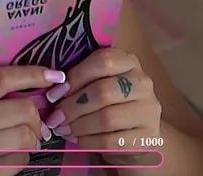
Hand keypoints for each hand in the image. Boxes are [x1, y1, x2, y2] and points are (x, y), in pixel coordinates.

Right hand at [0, 65, 66, 174]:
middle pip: (23, 108)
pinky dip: (21, 157)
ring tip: (17, 139)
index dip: (32, 74)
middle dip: (34, 115)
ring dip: (30, 138)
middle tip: (29, 120)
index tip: (52, 75)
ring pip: (27, 136)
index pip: (2, 79)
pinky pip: (21, 160)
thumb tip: (29, 84)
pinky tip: (7, 155)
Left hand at [44, 48, 162, 165]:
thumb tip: (53, 90)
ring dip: (78, 125)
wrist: (138, 136)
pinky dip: (87, 141)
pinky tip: (77, 140)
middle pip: (103, 91)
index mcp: (129, 62)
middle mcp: (143, 83)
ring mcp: (149, 111)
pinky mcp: (147, 138)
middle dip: (72, 106)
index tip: (54, 94)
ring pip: (107, 118)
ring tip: (62, 129)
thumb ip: (81, 80)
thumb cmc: (111, 104)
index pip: (102, 60)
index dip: (74, 77)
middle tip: (55, 117)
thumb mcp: (100, 84)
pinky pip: (111, 141)